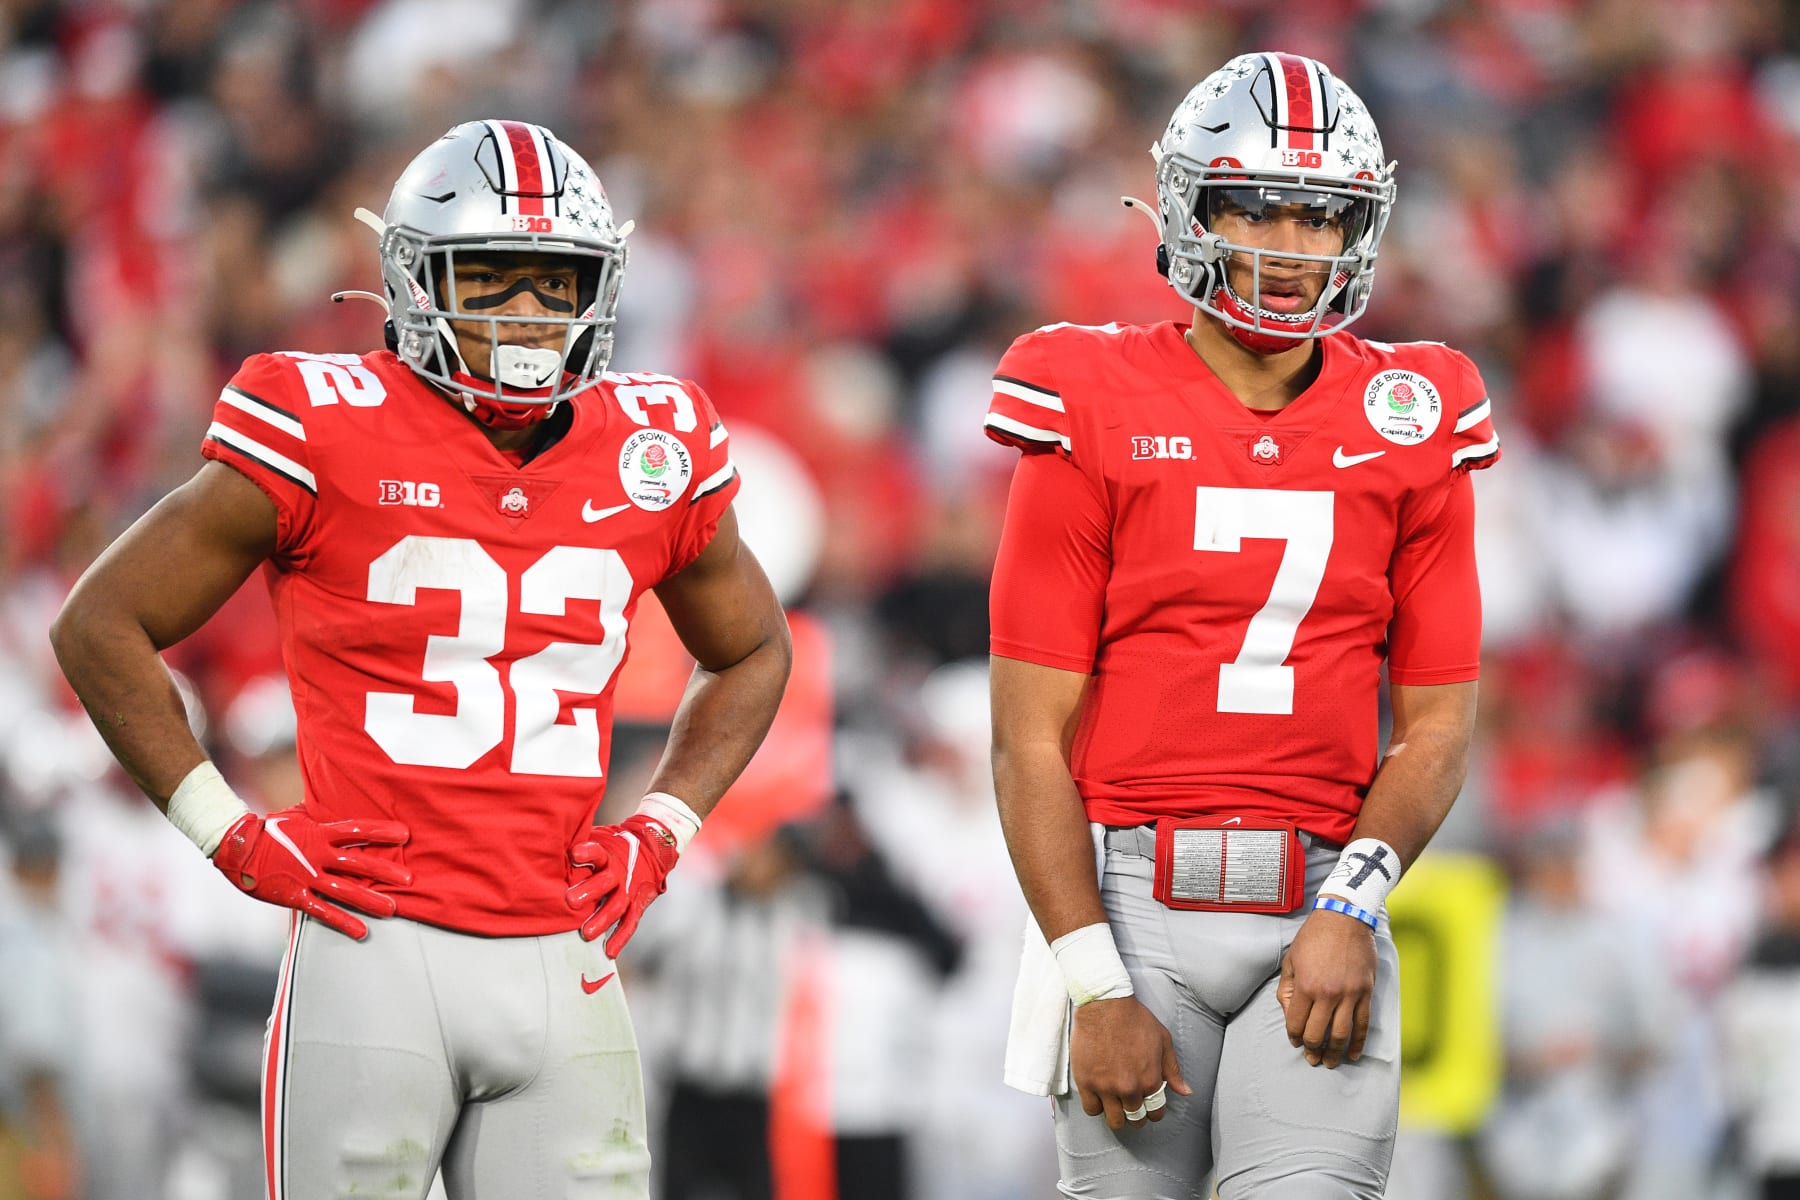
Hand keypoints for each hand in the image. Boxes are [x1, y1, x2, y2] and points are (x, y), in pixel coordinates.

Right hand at [212, 807, 410, 939]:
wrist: (236, 847)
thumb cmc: (269, 830)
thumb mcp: (299, 816)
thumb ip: (323, 816)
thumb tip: (340, 801)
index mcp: (319, 833)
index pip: (357, 830)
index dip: (382, 832)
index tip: (405, 835)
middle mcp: (317, 855)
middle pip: (358, 864)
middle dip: (385, 872)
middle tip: (409, 880)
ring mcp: (306, 876)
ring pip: (345, 890)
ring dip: (370, 900)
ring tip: (393, 909)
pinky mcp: (295, 896)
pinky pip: (323, 910)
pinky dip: (343, 921)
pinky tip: (362, 931)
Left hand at [565, 814, 679, 955]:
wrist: (650, 849)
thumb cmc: (612, 846)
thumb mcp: (598, 838)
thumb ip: (576, 843)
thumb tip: (542, 843)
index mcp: (607, 854)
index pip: (597, 852)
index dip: (587, 853)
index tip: (573, 855)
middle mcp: (619, 872)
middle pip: (606, 881)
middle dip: (589, 891)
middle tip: (571, 901)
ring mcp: (629, 890)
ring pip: (617, 906)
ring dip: (602, 920)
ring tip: (586, 934)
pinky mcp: (637, 904)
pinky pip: (630, 923)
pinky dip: (620, 938)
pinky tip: (608, 951)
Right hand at [1070, 995, 1191, 1129]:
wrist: (1105, 1004)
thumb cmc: (1134, 1018)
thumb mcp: (1163, 1041)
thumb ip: (1173, 1070)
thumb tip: (1185, 1091)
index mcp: (1150, 1080)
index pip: (1155, 1112)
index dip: (1153, 1111)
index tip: (1148, 1106)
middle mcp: (1129, 1088)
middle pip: (1135, 1119)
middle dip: (1136, 1115)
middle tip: (1132, 1106)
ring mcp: (1106, 1087)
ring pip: (1114, 1120)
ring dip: (1117, 1116)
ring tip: (1116, 1105)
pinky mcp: (1086, 1082)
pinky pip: (1091, 1109)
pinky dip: (1096, 1107)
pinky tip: (1099, 1098)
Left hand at [1278, 905, 1376, 1067]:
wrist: (1344, 919)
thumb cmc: (1314, 937)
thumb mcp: (1291, 960)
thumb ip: (1288, 989)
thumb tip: (1290, 1014)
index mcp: (1306, 986)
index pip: (1297, 1023)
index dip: (1294, 1037)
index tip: (1295, 1042)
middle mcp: (1328, 994)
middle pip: (1318, 1034)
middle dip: (1313, 1050)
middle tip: (1312, 1059)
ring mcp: (1349, 995)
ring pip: (1341, 1034)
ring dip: (1334, 1052)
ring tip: (1330, 1062)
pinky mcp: (1365, 992)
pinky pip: (1363, 1024)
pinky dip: (1359, 1043)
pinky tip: (1354, 1054)